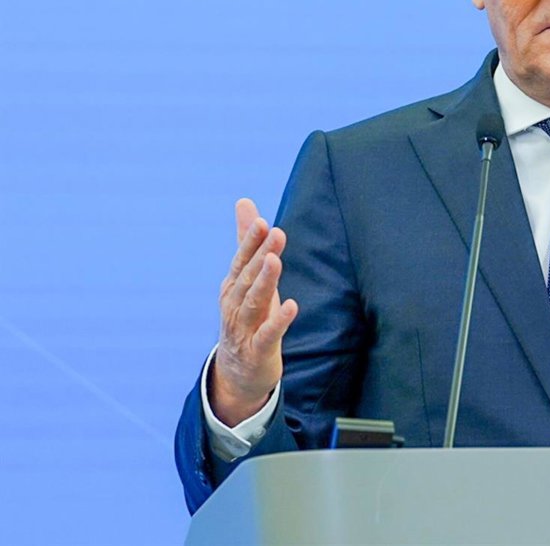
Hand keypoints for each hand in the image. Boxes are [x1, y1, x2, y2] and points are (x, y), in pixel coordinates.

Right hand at [210, 198, 298, 425]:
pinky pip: (268, 334)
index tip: (263, 222)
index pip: (242, 261)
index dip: (251, 242)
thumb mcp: (249, 279)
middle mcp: (234, 305)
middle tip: (275, 232)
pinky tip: (292, 306)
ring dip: (265, 281)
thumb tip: (245, 202)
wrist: (239, 372)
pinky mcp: (258, 350)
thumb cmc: (248, 316)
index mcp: (233, 286)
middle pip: (248, 277)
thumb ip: (248, 241)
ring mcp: (244, 328)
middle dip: (260, 254)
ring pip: (254, 302)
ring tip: (276, 260)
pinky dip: (278, 321)